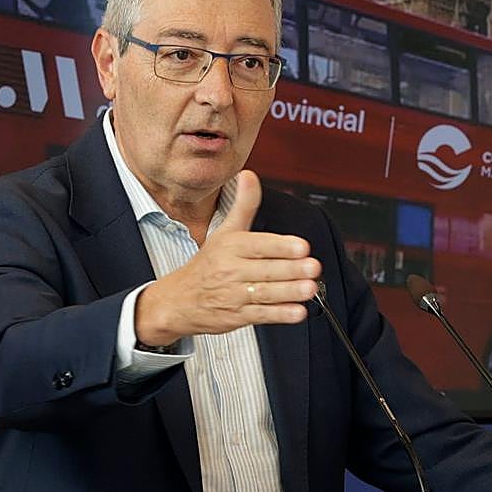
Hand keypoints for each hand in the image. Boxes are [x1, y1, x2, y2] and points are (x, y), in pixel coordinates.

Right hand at [134, 170, 321, 344]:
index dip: (281, 246)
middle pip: (266, 269)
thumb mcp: (224, 231)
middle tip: (312, 267)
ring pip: (266, 293)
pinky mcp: (238, 316)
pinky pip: (262, 315)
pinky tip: (297, 311)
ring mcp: (235, 295)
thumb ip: (243, 205)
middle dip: (291, 269)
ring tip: (310, 288)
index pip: (259, 245)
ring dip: (290, 291)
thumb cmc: (207, 264)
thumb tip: (248, 175)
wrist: (178, 300)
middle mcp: (232, 270)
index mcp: (231, 247)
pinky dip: (280, 314)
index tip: (301, 246)